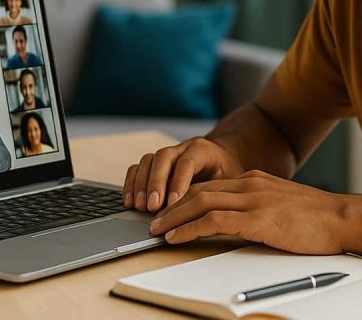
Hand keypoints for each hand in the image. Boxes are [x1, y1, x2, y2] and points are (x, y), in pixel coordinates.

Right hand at [123, 137, 245, 212]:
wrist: (222, 160)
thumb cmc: (227, 174)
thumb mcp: (231, 181)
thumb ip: (219, 191)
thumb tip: (209, 212)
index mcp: (202, 149)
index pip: (187, 162)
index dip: (178, 182)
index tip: (173, 203)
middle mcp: (182, 147)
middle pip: (163, 158)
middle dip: (156, 183)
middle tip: (153, 207)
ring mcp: (167, 154)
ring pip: (148, 161)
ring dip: (141, 184)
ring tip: (140, 207)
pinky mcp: (155, 163)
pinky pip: (138, 167)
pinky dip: (131, 183)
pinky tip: (130, 202)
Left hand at [148, 170, 347, 254]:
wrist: (343, 218)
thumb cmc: (318, 218)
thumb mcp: (282, 205)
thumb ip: (259, 207)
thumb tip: (241, 223)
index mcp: (255, 180)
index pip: (209, 186)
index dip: (184, 198)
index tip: (168, 210)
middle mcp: (250, 184)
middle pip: (199, 191)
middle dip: (171, 206)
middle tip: (152, 220)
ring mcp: (253, 200)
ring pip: (200, 203)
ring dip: (173, 217)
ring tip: (156, 230)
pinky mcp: (257, 219)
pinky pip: (213, 222)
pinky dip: (189, 229)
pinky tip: (176, 237)